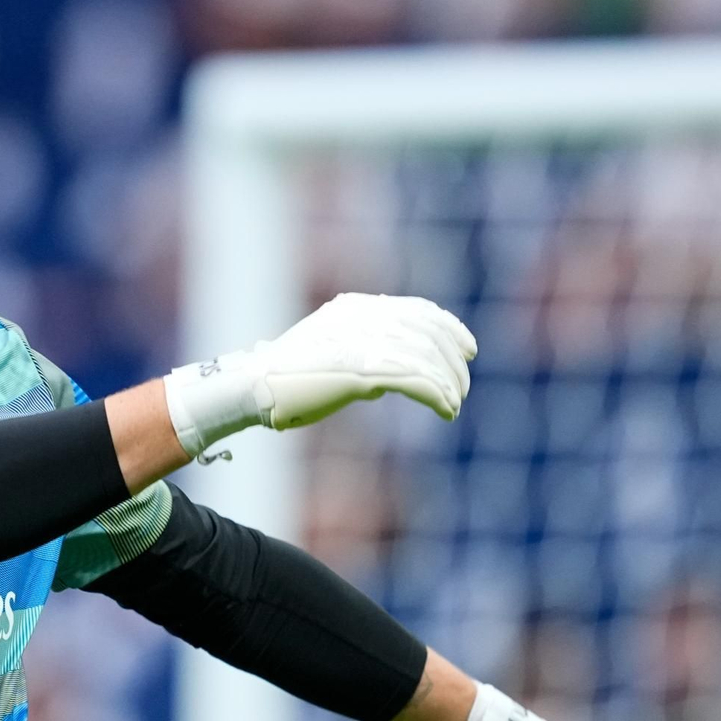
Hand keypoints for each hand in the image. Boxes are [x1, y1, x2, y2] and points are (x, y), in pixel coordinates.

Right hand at [164, 293, 476, 456]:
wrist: (252, 389)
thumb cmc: (284, 381)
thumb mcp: (328, 356)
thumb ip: (361, 357)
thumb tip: (390, 378)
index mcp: (353, 309)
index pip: (416, 310)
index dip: (448, 327)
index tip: (468, 349)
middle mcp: (360, 318)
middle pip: (427, 333)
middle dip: (452, 361)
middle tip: (462, 387)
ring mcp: (359, 342)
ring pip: (425, 358)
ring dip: (448, 383)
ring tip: (455, 403)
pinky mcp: (359, 369)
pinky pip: (414, 379)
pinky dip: (436, 395)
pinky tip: (447, 411)